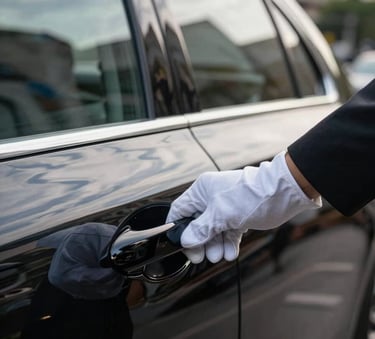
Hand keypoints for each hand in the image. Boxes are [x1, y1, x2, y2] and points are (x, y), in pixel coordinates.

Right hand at [167, 152, 320, 263]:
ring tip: (221, 255)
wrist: (282, 193)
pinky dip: (228, 244)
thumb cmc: (251, 194)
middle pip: (196, 225)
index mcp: (202, 191)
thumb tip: (186, 240)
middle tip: (202, 257)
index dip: (177, 228)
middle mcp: (211, 198)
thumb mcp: (220, 214)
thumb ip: (201, 229)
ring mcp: (225, 208)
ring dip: (216, 246)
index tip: (180, 245)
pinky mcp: (238, 217)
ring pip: (213, 232)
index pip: (180, 211)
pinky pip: (228, 233)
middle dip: (200, 242)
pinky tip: (230, 252)